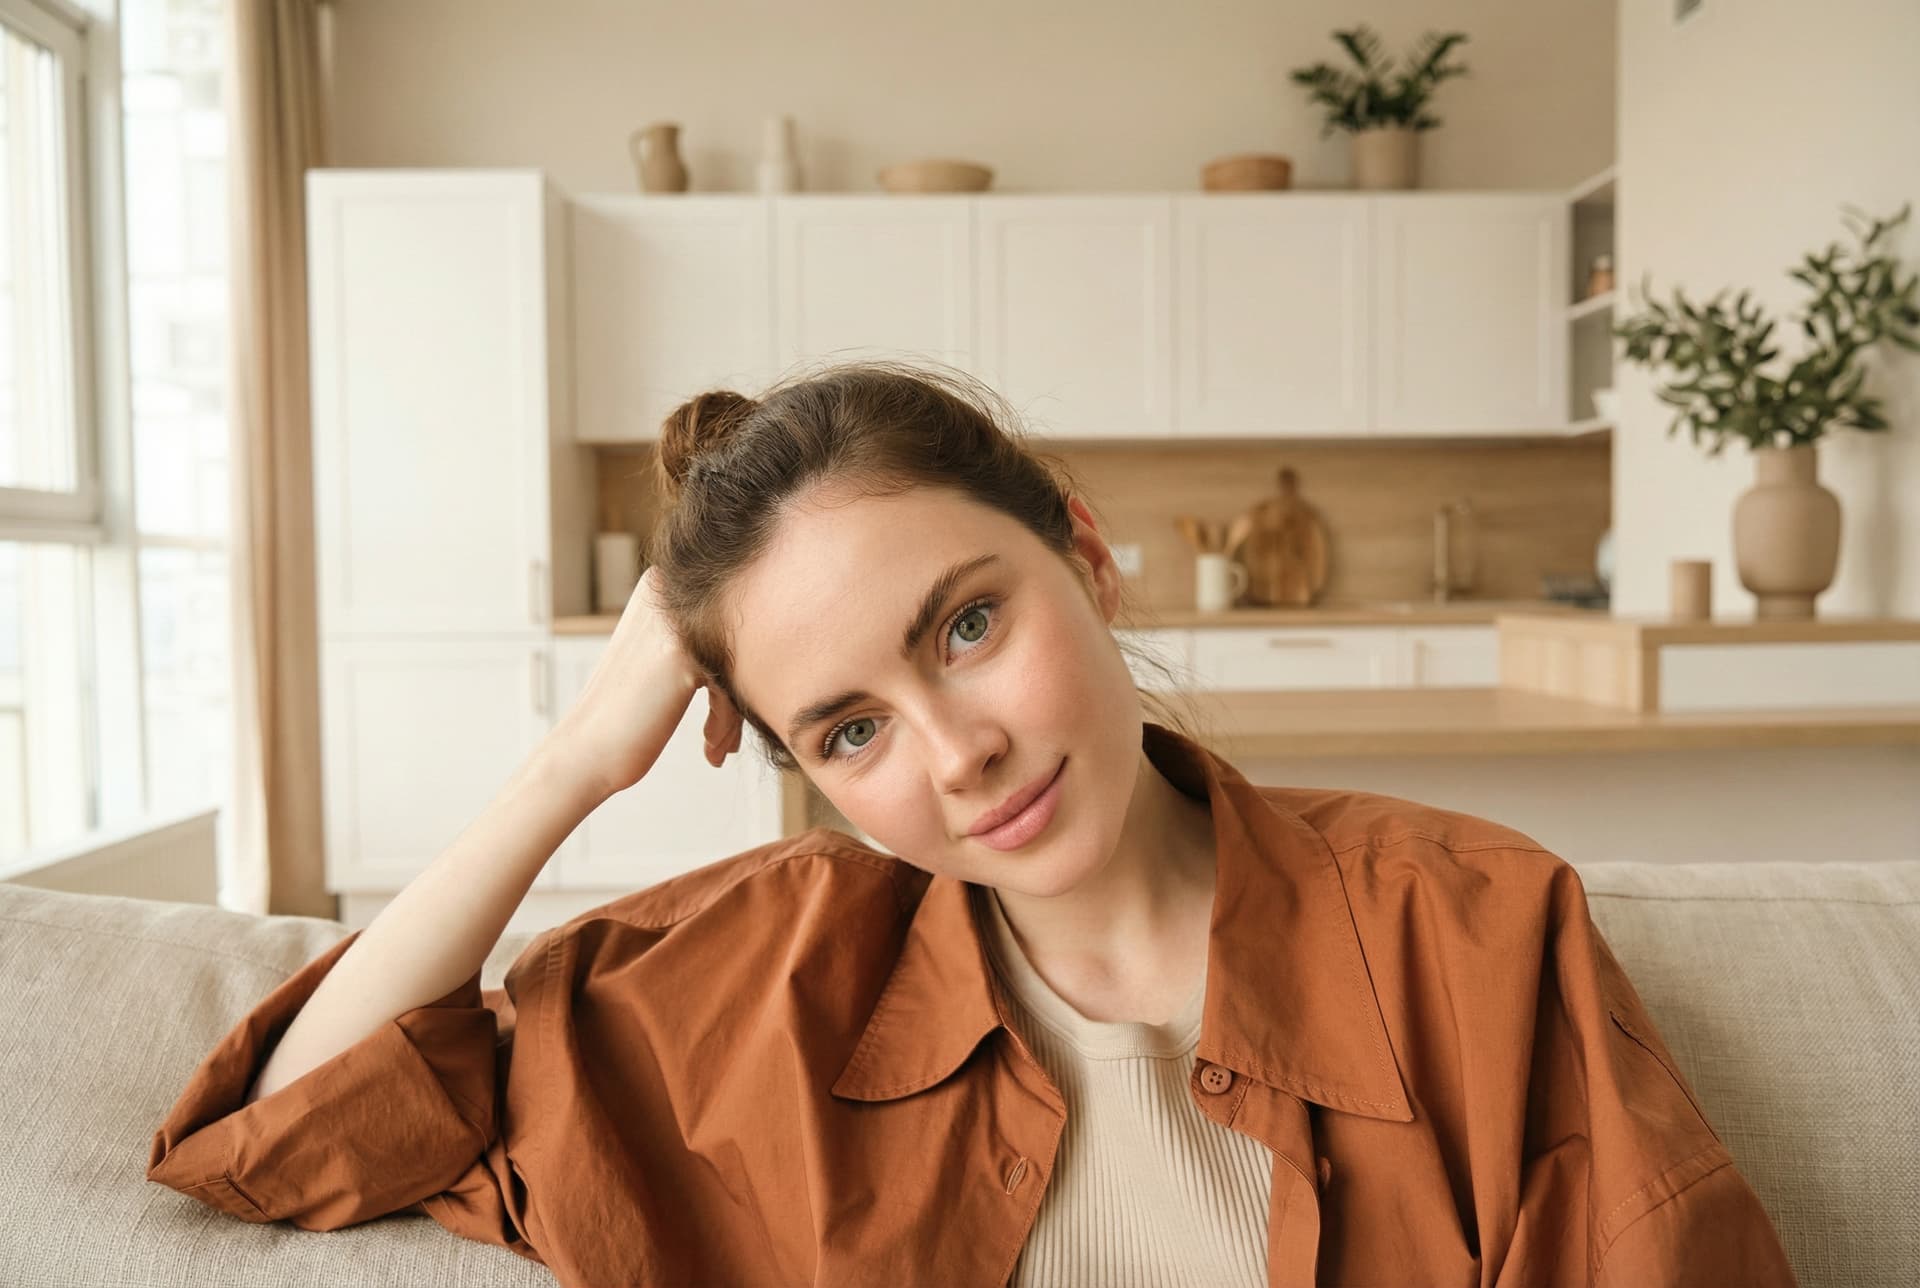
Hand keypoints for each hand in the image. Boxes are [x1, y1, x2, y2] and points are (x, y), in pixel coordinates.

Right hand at [543, 567, 744, 801]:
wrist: (587, 750)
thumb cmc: (628, 713)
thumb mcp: (661, 658)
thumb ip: (701, 637)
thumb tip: (770, 634)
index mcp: (660, 584)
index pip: (729, 624)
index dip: (733, 674)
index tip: (724, 719)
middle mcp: (666, 591)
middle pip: (737, 644)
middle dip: (736, 697)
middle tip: (725, 741)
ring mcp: (675, 621)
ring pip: (739, 666)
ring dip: (733, 715)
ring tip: (718, 747)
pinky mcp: (683, 655)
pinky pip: (733, 687)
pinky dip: (726, 724)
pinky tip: (711, 752)